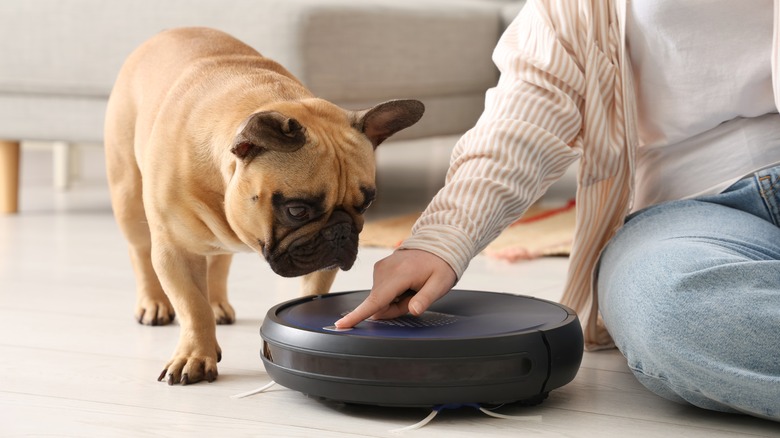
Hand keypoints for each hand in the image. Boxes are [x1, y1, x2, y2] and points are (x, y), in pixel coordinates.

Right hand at [334, 249, 456, 327]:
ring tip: (412, 288)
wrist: (437, 245)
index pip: (376, 300)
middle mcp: (385, 269)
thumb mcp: (440, 284)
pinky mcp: (379, 268)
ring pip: (380, 299)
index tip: (341, 324)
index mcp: (400, 274)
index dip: (358, 315)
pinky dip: (392, 293)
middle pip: (379, 304)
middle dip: (396, 308)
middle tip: (415, 297)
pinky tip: (406, 284)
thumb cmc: (440, 266)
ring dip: (395, 301)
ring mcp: (380, 267)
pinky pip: (380, 291)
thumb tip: (414, 310)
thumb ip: (425, 299)